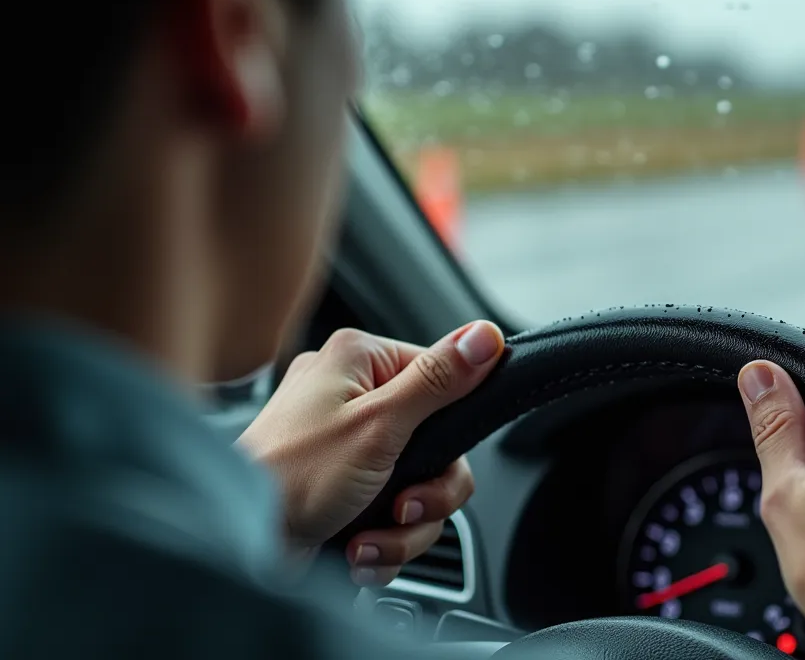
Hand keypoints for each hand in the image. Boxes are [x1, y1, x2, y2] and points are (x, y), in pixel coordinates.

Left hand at [237, 322, 504, 585]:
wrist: (236, 549)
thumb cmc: (288, 479)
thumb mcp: (377, 426)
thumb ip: (437, 382)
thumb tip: (484, 337)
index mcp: (358, 361)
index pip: (444, 379)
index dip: (450, 429)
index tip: (436, 460)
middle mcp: (351, 397)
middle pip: (439, 444)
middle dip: (425, 494)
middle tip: (401, 508)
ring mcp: (347, 448)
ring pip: (420, 488)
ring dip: (402, 528)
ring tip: (366, 538)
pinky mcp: (343, 492)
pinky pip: (392, 516)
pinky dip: (380, 541)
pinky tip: (355, 550)